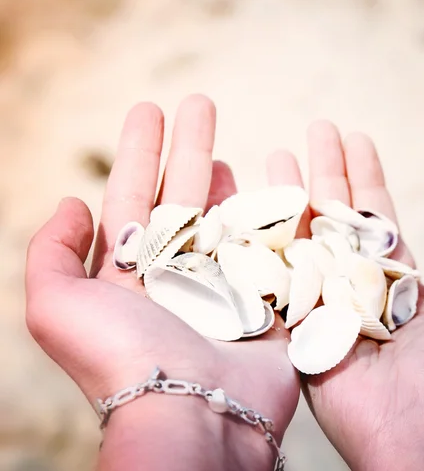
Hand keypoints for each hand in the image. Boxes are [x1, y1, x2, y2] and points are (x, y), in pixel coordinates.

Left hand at [26, 96, 299, 470]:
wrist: (196, 416)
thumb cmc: (125, 361)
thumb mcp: (57, 308)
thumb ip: (51, 253)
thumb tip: (71, 202)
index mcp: (132, 268)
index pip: (134, 194)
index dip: (141, 150)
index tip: (151, 109)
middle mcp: (176, 270)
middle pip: (183, 193)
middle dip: (190, 146)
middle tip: (200, 103)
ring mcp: (222, 281)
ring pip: (224, 214)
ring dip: (226, 177)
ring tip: (230, 144)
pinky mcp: (263, 296)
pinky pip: (267, 244)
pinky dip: (271, 215)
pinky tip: (275, 186)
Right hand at [266, 121, 423, 470]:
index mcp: (396, 282)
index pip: (373, 215)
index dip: (363, 175)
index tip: (352, 137)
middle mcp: (355, 287)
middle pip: (334, 217)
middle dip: (323, 171)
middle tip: (314, 129)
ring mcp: (321, 304)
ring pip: (300, 237)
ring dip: (289, 194)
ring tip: (275, 153)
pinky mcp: (292, 325)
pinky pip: (274, 276)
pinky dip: (261, 240)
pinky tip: (245, 205)